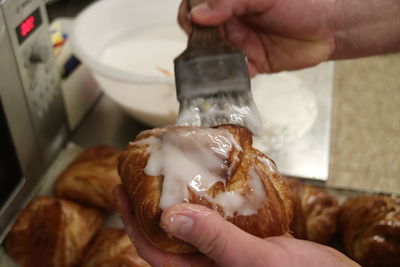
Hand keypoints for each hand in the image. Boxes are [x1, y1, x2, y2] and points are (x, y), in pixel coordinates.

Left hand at [114, 185, 358, 266]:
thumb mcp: (260, 262)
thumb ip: (217, 241)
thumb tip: (169, 216)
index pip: (156, 253)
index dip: (134, 224)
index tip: (121, 192)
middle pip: (170, 237)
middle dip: (150, 208)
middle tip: (139, 176)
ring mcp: (226, 254)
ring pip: (194, 225)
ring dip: (179, 199)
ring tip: (167, 173)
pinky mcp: (244, 241)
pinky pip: (219, 219)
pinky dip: (209, 200)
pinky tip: (207, 181)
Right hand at [178, 0, 335, 74]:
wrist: (330, 27)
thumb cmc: (301, 3)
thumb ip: (229, 2)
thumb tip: (198, 14)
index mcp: (230, 3)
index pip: (197, 7)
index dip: (189, 15)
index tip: (192, 23)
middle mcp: (231, 23)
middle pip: (201, 35)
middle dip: (196, 43)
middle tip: (202, 48)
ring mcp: (239, 45)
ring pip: (213, 56)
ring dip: (209, 64)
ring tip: (211, 67)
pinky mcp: (251, 64)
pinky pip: (233, 74)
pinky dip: (228, 79)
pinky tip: (231, 77)